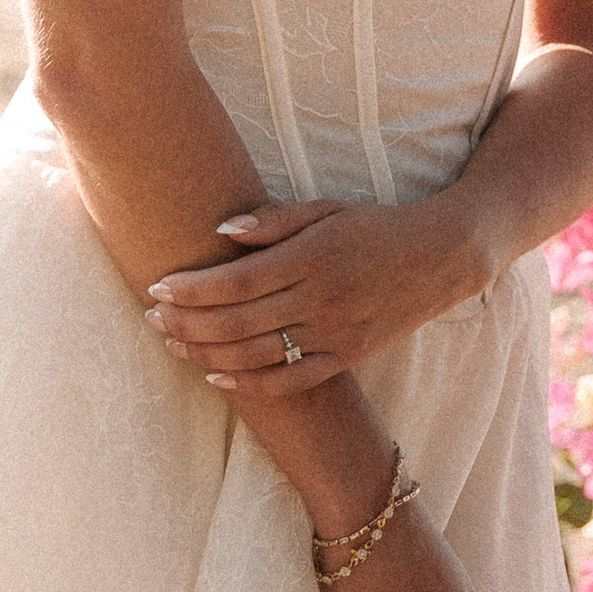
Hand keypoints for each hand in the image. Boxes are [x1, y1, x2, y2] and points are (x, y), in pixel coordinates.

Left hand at [145, 192, 491, 393]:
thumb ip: (274, 220)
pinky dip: (248, 382)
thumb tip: (220, 230)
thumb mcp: (328, 209)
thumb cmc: (377, 226)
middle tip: (150, 316)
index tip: (157, 286)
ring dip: (205, 351)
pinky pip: (289, 380)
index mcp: (314, 257)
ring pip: (256, 355)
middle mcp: (322, 299)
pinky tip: (215, 374)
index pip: (237, 281)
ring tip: (171, 342)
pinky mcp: (347, 356)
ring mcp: (335, 333)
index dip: (192, 289)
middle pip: (237, 321)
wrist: (442, 258)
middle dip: (186, 321)